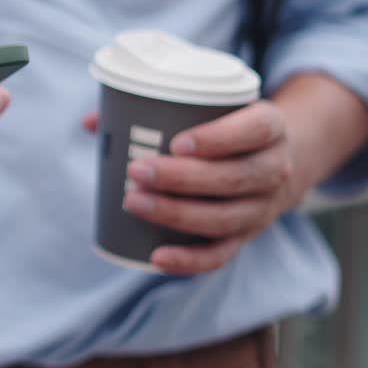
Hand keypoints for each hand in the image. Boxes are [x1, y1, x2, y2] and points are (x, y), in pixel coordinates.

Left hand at [85, 74, 367, 274]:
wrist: (272, 162)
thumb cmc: (226, 129)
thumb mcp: (212, 108)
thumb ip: (156, 108)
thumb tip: (92, 122)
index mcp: (270, 126)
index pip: (255, 130)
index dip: (219, 138)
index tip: (176, 142)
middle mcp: (275, 169)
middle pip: (235, 177)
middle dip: (182, 178)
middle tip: (136, 170)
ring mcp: (262, 208)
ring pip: (225, 217)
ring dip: (177, 213)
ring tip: (133, 202)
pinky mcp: (246, 238)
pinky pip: (220, 255)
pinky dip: (189, 260)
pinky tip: (156, 257)